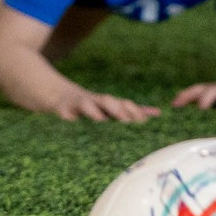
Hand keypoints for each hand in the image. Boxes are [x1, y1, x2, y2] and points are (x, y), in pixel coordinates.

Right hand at [48, 87, 165, 124]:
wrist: (58, 95)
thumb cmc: (89, 107)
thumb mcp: (108, 109)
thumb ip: (131, 112)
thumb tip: (157, 113)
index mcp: (108, 104)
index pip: (123, 105)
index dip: (134, 111)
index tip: (146, 119)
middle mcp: (94, 102)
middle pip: (107, 101)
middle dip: (117, 109)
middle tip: (126, 120)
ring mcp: (78, 105)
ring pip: (87, 104)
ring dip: (93, 111)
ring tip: (101, 119)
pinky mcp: (62, 109)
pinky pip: (65, 112)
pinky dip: (68, 116)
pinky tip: (72, 120)